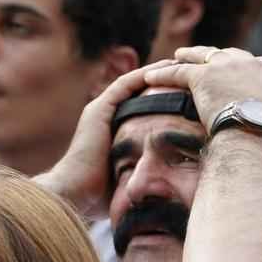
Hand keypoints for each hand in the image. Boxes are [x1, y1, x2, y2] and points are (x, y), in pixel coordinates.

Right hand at [38, 61, 171, 216]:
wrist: (74, 195)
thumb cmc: (99, 196)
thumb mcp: (129, 180)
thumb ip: (144, 175)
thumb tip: (170, 187)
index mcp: (111, 131)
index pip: (141, 107)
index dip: (163, 97)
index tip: (186, 94)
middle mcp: (104, 117)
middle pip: (138, 92)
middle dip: (162, 82)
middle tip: (187, 74)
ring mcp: (100, 111)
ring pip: (133, 83)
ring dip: (157, 73)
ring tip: (181, 65)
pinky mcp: (99, 110)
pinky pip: (125, 85)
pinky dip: (145, 76)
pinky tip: (166, 68)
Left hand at [144, 47, 261, 153]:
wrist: (260, 133)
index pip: (254, 65)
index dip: (241, 69)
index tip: (234, 73)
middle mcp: (248, 62)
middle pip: (226, 55)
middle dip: (213, 57)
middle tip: (201, 59)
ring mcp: (223, 66)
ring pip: (200, 57)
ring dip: (186, 57)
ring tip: (175, 57)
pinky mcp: (201, 77)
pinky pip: (177, 73)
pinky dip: (163, 74)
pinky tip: (149, 76)